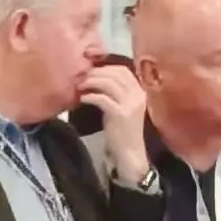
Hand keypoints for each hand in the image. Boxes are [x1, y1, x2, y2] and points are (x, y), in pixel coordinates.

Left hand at [80, 62, 151, 182]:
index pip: (123, 70)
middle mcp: (138, 95)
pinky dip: (90, 96)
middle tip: (81, 77)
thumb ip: (115, 92)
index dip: (105, 68)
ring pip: (109, 83)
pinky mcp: (120, 114)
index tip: (91, 71)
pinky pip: (102, 99)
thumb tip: (95, 77)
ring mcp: (130, 104)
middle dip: (96, 73)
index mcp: (139, 91)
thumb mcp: (121, 106)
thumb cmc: (122, 130)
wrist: (129, 152)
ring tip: (80, 86)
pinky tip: (82, 99)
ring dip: (91, 82)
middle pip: (116, 74)